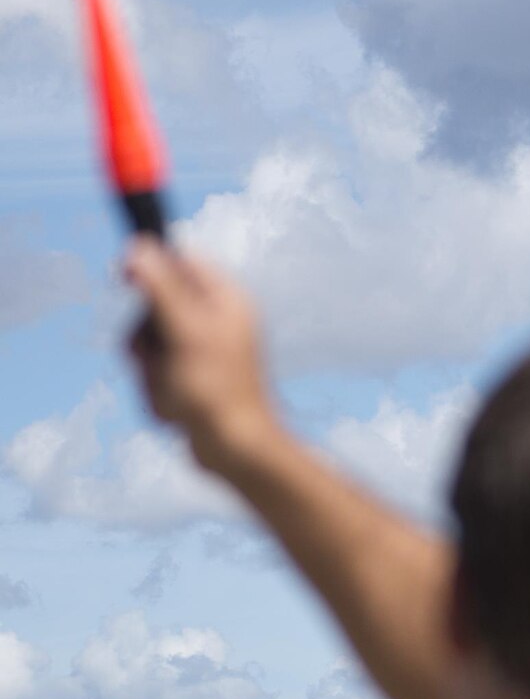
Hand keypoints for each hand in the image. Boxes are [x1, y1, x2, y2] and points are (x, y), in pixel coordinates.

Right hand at [123, 242, 282, 475]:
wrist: (237, 450)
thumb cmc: (217, 391)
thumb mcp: (184, 331)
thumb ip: (161, 288)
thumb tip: (140, 247)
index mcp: (227, 301)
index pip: (182, 261)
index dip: (150, 264)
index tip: (123, 276)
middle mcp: (218, 323)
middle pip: (155, 307)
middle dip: (146, 340)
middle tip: (158, 360)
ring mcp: (204, 353)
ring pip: (150, 347)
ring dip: (151, 373)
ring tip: (174, 393)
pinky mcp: (193, 381)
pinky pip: (156, 376)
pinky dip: (159, 394)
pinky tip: (178, 411)